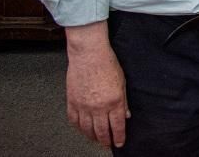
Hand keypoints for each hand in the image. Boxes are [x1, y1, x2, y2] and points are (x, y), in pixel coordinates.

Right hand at [64, 22, 128, 147]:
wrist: (89, 54)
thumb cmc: (107, 64)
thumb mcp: (123, 82)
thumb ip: (124, 101)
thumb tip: (126, 115)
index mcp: (114, 101)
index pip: (117, 126)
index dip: (119, 137)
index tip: (120, 143)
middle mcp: (98, 107)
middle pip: (101, 131)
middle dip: (105, 141)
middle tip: (108, 145)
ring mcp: (83, 106)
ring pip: (87, 129)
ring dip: (92, 137)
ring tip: (96, 140)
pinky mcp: (72, 102)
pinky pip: (74, 120)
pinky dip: (78, 127)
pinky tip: (82, 129)